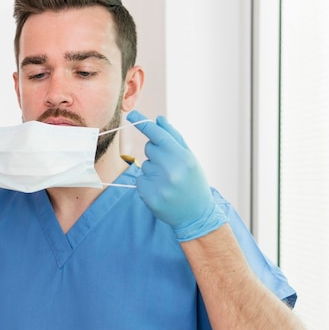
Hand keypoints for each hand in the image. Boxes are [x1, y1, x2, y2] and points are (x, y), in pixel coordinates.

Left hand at [127, 110, 227, 240]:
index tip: (131, 114)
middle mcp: (171, 170)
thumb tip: (159, 119)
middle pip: (149, 148)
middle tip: (170, 167)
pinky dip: (147, 182)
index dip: (144, 123)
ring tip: (168, 182)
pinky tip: (161, 190)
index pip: (159, 135)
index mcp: (183, 158)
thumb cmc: (193, 182)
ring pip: (144, 164)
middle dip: (156, 153)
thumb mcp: (190, 158)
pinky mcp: (148, 195)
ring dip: (152, 169)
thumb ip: (175, 137)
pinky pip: (140, 179)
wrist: (196, 215)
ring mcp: (159, 184)